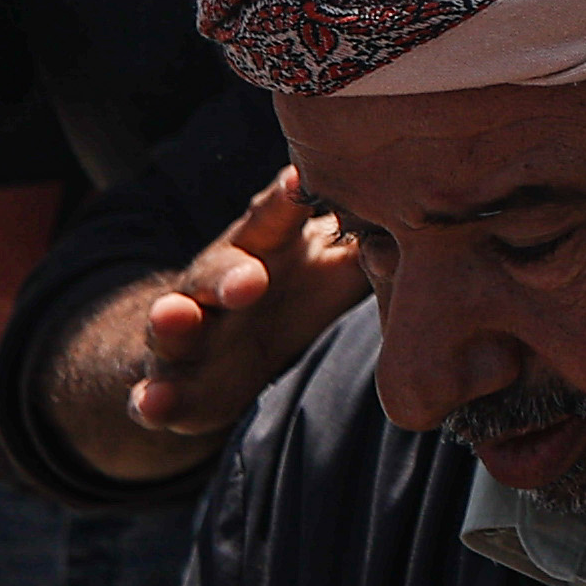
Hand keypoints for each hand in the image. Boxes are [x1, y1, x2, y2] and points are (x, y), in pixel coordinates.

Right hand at [124, 170, 368, 447]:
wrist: (221, 352)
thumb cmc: (293, 292)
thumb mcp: (330, 265)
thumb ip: (368, 241)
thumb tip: (435, 214)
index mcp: (263, 250)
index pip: (272, 221)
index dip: (284, 202)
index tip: (298, 182)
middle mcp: (219, 285)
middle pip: (220, 271)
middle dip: (231, 274)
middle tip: (252, 280)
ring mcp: (191, 335)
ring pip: (172, 322)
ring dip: (171, 320)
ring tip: (172, 317)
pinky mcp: (176, 385)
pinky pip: (157, 391)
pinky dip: (152, 398)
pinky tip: (150, 403)